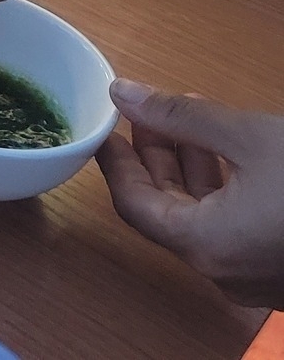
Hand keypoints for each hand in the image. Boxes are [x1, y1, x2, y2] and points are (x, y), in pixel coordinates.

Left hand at [98, 80, 283, 308]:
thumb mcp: (252, 136)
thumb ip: (182, 117)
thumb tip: (123, 92)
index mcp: (204, 245)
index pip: (132, 205)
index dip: (115, 162)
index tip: (104, 128)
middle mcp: (223, 272)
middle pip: (167, 213)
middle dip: (154, 158)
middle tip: (146, 114)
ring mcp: (256, 279)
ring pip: (204, 220)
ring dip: (190, 169)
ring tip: (183, 118)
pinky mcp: (282, 272)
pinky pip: (236, 230)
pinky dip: (224, 190)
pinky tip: (230, 149)